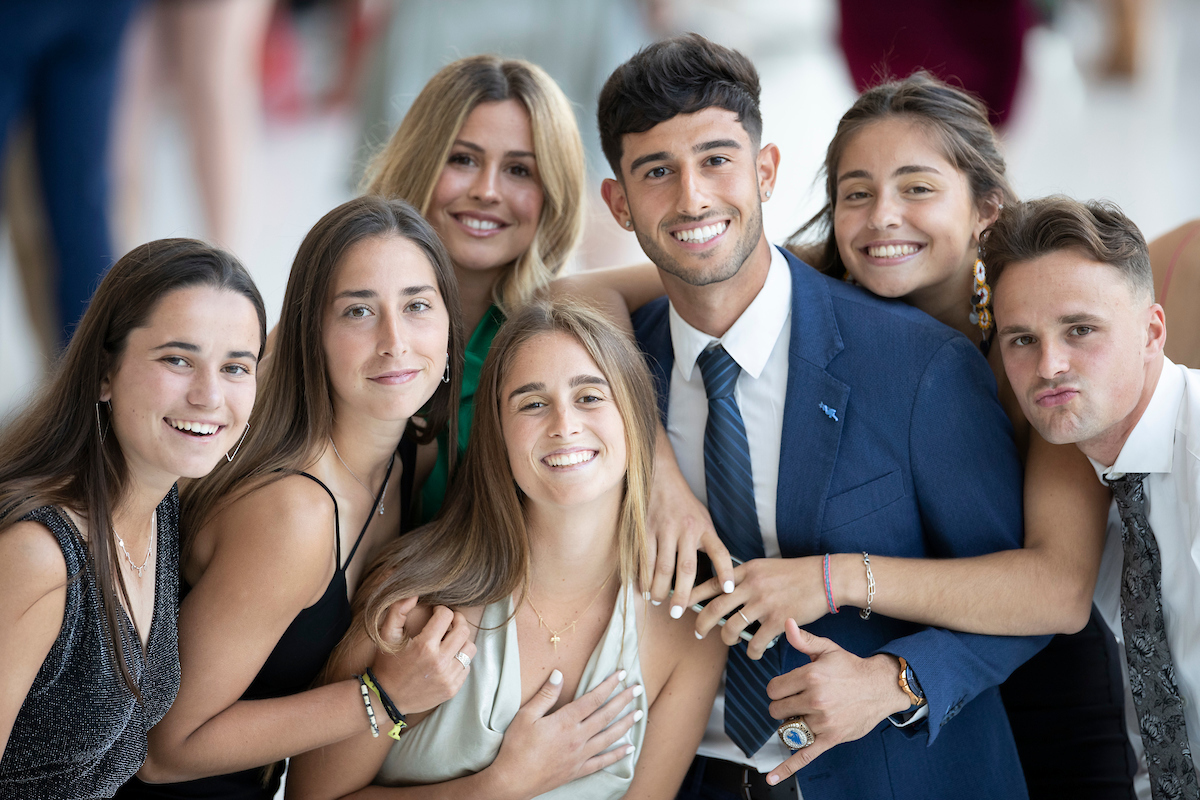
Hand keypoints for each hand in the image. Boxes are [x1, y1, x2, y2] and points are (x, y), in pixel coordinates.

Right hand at [370, 601, 475, 715]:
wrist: (385, 698)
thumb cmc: (386, 664)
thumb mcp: (386, 635)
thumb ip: (398, 610)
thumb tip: (414, 593)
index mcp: (424, 646)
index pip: (446, 616)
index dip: (441, 610)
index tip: (436, 612)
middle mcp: (439, 662)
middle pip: (463, 630)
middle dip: (457, 620)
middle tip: (448, 621)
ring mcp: (447, 677)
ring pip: (469, 648)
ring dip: (461, 641)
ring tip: (449, 641)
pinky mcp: (451, 689)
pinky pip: (466, 667)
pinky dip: (459, 660)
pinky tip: (447, 659)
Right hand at [489, 669, 641, 799]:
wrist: (512, 780)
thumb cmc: (516, 746)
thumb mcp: (526, 715)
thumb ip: (546, 695)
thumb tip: (559, 674)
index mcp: (565, 721)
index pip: (593, 699)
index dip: (608, 685)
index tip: (621, 674)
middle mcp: (577, 737)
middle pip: (606, 715)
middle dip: (623, 700)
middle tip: (638, 689)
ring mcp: (580, 755)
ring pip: (609, 737)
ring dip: (626, 724)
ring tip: (639, 714)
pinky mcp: (578, 770)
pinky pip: (602, 761)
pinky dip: (617, 755)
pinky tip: (628, 748)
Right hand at [647, 443, 734, 616]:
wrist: (660, 477)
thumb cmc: (684, 504)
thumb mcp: (703, 519)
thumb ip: (708, 542)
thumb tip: (718, 574)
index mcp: (704, 528)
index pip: (720, 552)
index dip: (726, 572)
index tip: (728, 591)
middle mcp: (686, 530)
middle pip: (686, 568)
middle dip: (682, 593)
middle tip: (677, 612)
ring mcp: (664, 530)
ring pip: (662, 566)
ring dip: (659, 588)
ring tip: (658, 601)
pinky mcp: (646, 529)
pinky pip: (644, 558)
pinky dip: (642, 575)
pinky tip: (642, 587)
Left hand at [690, 557, 827, 658]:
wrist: (825, 578)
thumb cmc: (796, 574)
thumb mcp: (766, 567)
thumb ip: (746, 578)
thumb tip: (726, 591)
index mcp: (747, 570)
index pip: (712, 582)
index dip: (691, 595)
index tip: (679, 604)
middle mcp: (752, 585)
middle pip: (715, 608)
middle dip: (701, 623)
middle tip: (698, 632)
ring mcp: (764, 603)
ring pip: (732, 627)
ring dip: (727, 639)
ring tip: (730, 641)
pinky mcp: (778, 620)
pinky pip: (756, 641)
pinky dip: (752, 651)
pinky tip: (754, 653)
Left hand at [763, 620, 910, 785]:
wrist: (880, 687)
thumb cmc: (851, 667)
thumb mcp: (827, 649)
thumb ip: (803, 640)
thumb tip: (786, 623)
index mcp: (810, 677)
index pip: (774, 689)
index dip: (778, 688)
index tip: (788, 686)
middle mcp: (815, 700)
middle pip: (777, 709)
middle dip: (783, 705)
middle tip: (796, 700)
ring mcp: (822, 722)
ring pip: (787, 728)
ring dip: (790, 723)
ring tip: (804, 714)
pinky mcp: (830, 739)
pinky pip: (804, 756)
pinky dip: (786, 767)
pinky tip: (772, 778)